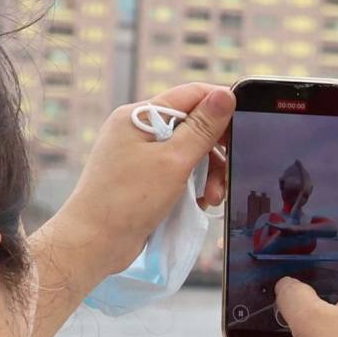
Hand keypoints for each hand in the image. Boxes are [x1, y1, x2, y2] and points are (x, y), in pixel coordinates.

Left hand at [30, 85, 227, 324]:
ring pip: (188, 152)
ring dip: (206, 174)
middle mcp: (136, 130)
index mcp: (137, 116)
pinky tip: (196, 204)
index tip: (244, 127)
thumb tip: (225, 94)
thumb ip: (202, 128)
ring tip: (211, 198)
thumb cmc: (127, 200)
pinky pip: (178, 172)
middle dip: (214, 151)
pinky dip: (192, 185)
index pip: (191, 95)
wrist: (92, 243)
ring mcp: (138, 155)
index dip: (220, 107)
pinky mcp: (142, 178)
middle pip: (192, 126)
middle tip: (226, 176)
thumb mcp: (173, 161)